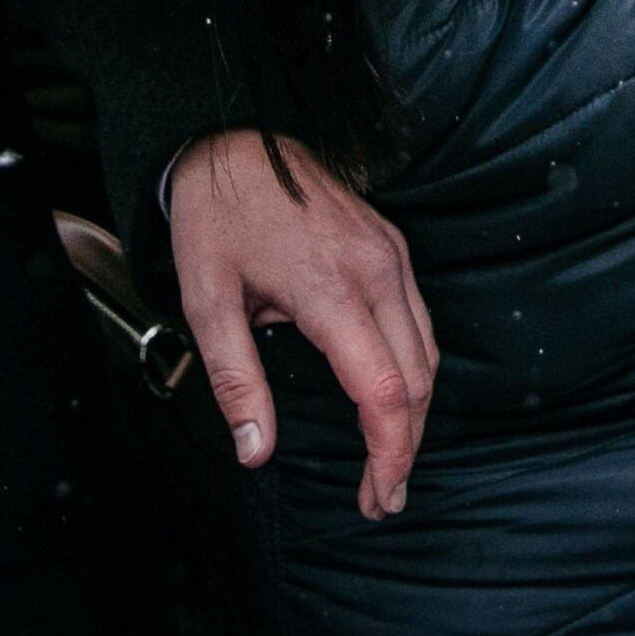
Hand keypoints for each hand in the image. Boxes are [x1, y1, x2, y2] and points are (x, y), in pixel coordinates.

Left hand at [167, 128, 436, 520]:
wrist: (233, 138)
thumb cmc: (216, 218)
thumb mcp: (206, 302)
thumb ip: (236, 382)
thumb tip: (256, 452)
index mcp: (331, 289)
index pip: (386, 391)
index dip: (390, 454)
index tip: (378, 495)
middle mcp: (375, 270)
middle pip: (419, 379)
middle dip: (405, 447)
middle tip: (380, 497)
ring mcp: (390, 254)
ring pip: (428, 351)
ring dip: (415, 412)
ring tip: (387, 461)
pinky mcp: (391, 245)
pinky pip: (419, 319)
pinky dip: (415, 369)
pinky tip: (392, 397)